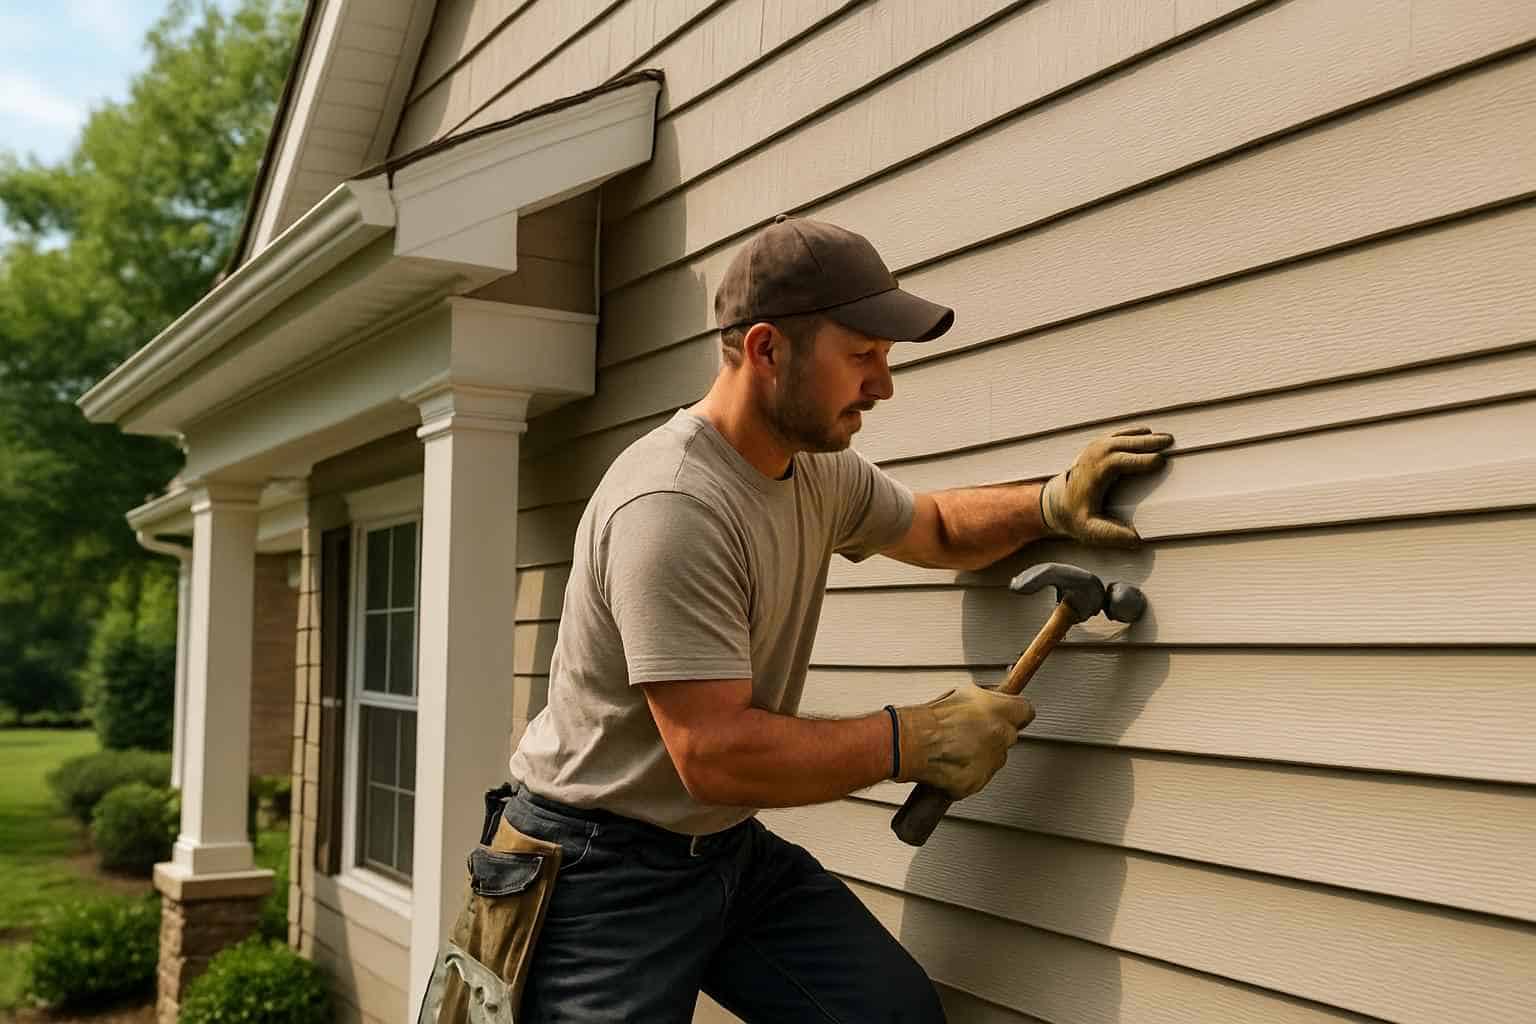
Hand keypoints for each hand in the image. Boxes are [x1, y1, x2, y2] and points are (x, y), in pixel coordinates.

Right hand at [893, 685, 1034, 799]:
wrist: (911, 743)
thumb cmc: (931, 718)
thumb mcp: (964, 694)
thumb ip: (988, 700)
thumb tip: (996, 698)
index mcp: (999, 711)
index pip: (1026, 711)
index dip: (1016, 713)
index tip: (1011, 714)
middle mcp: (1000, 737)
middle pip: (1009, 736)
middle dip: (995, 735)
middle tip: (972, 732)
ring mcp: (990, 762)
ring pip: (994, 759)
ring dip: (981, 754)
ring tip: (957, 747)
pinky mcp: (976, 782)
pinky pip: (978, 777)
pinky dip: (967, 772)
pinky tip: (951, 762)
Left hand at [1040, 427, 1173, 546]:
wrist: (1055, 503)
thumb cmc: (1075, 517)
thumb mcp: (1091, 531)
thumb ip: (1113, 536)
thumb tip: (1137, 540)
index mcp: (1094, 475)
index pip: (1119, 461)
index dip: (1140, 460)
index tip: (1160, 461)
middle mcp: (1092, 457)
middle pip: (1123, 444)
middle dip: (1147, 443)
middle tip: (1170, 442)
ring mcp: (1093, 449)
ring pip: (1121, 436)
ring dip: (1143, 437)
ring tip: (1166, 438)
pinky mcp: (1095, 447)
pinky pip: (1116, 434)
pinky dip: (1132, 432)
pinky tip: (1146, 432)